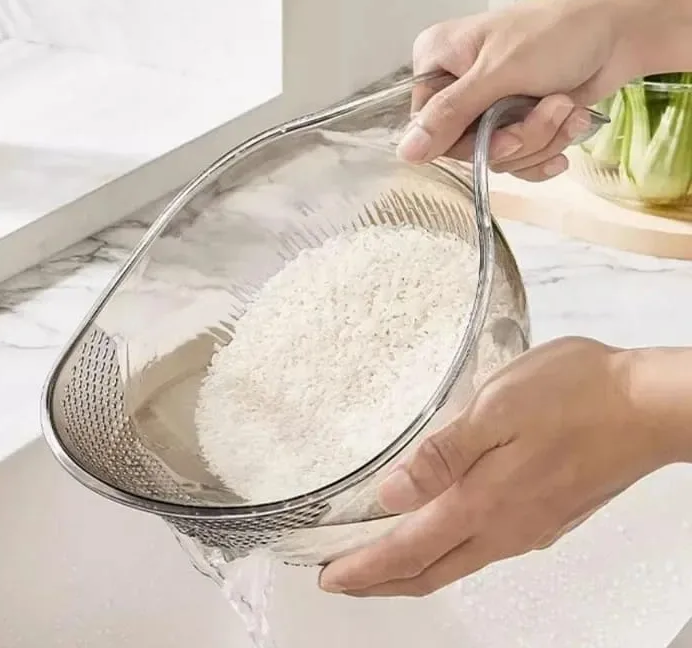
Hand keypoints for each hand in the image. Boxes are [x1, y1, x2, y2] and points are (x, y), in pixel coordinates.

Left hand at [319, 338, 681, 597]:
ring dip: (415, 567)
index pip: (408, 551)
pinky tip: (444, 530)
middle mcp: (506, 528)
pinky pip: (486, 547)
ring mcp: (531, 526)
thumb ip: (443, 455)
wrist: (648, 406)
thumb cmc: (575, 396)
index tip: (329, 577)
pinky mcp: (549, 515)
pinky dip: (449, 550)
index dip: (365, 570)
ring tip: (383, 558)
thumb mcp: (496, 409)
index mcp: (484, 503)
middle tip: (344, 578)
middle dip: (381, 582)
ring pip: (458, 561)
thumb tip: (391, 494)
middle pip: (431, 571)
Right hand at [399, 0, 638, 179]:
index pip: (427, 127)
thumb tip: (405, 154)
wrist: (623, 29)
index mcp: (436, 63)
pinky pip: (519, 161)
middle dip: (515, 138)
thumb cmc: (557, 33)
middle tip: (550, 109)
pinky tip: (570, 126)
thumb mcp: (497, 73)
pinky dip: (549, 148)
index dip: (464, 141)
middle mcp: (456, 86)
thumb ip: (449, 115)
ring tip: (566, 105)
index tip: (504, 133)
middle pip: (465, 147)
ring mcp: (487, 106)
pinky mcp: (517, 122)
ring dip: (540, 139)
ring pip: (497, 156)